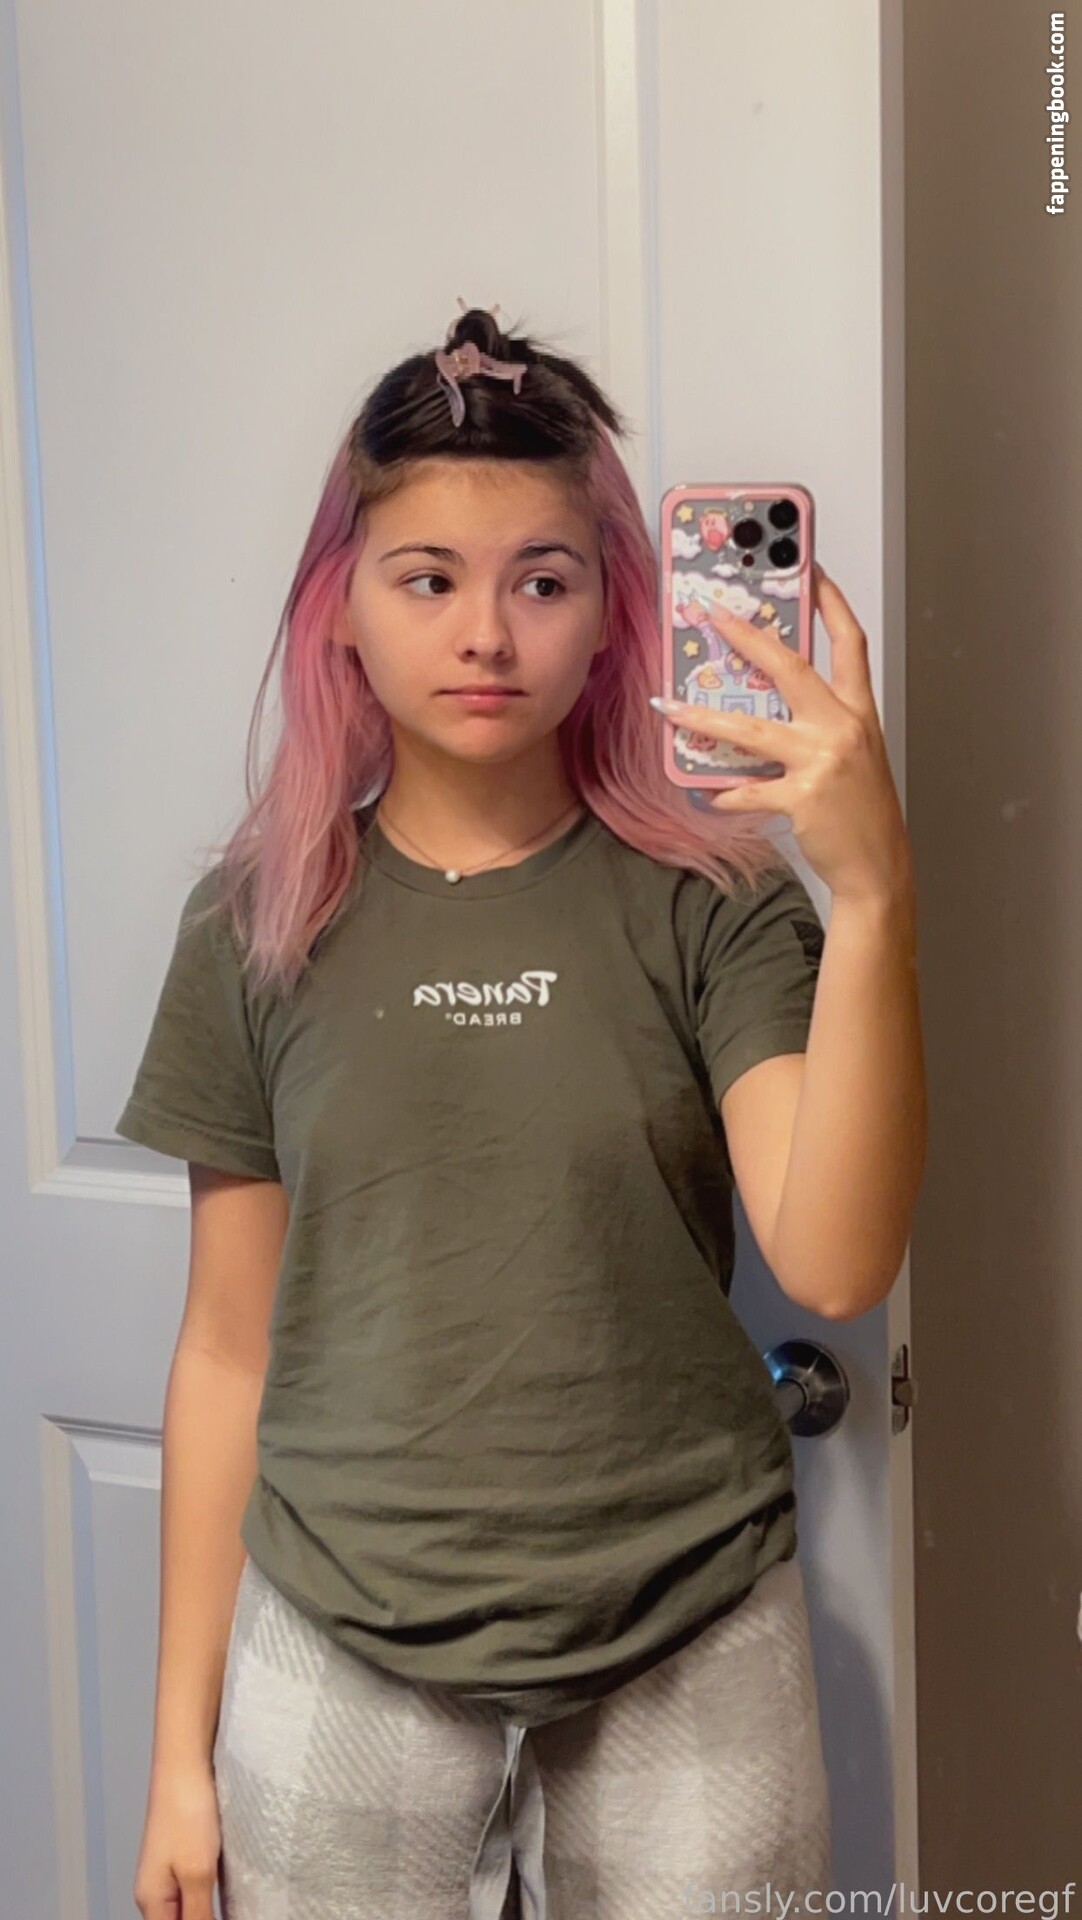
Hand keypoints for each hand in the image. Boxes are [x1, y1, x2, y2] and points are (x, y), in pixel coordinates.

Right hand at [133, 1760, 222, 1919]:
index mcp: (152, 1902)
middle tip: (237, 1911)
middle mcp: (156, 1891)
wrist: (184, 1762)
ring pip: (188, 1909)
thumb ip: (198, 1915)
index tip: (225, 1918)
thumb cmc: (187, 1814)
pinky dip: (211, 1896)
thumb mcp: (197, 1873)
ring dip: (208, 1912)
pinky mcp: (183, 1854)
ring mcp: (168, 1871)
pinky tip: (230, 1894)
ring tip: (237, 1907)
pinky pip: (194, 1889)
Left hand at [653, 563, 913, 902]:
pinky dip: (726, 793)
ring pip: (752, 729)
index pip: (849, 641)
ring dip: (704, 715)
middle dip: (747, 636)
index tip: (808, 568)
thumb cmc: (861, 809)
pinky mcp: (804, 797)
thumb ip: (817, 722)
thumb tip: (761, 701)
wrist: (878, 865)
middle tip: (712, 614)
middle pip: (791, 666)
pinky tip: (709, 793)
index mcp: (858, 710)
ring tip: (669, 704)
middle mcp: (843, 727)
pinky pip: (750, 790)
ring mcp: (823, 761)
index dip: (830, 601)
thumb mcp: (851, 753)